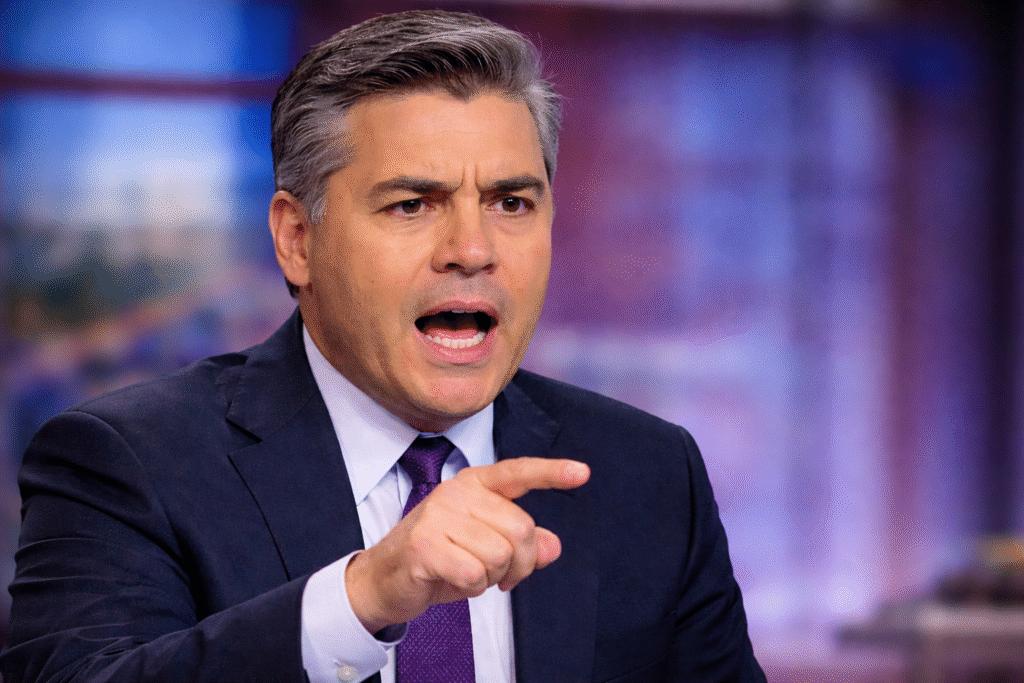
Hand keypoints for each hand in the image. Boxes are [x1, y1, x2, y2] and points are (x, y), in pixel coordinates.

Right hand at [345, 457, 589, 633]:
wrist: (383, 579)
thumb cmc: (439, 560)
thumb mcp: (485, 551)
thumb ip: (522, 545)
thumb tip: (553, 546)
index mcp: (473, 485)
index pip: (517, 473)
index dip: (551, 473)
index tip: (583, 473)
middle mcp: (456, 492)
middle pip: (521, 529)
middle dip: (519, 564)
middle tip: (498, 576)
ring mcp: (438, 515)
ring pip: (500, 555)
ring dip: (491, 578)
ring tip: (466, 573)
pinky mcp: (425, 544)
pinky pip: (476, 574)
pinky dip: (471, 588)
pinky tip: (450, 580)